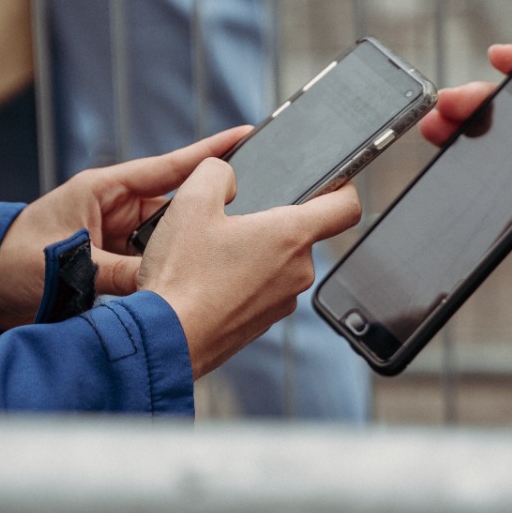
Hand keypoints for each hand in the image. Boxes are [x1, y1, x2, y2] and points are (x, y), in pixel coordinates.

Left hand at [0, 126, 250, 329]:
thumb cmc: (11, 263)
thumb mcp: (68, 265)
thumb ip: (118, 273)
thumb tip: (163, 284)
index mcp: (104, 190)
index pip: (168, 167)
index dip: (209, 153)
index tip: (245, 134)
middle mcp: (115, 209)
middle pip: (176, 209)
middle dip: (203, 219)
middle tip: (238, 227)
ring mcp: (116, 237)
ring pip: (167, 242)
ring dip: (179, 255)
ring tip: (207, 267)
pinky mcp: (112, 264)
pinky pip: (150, 266)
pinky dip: (163, 276)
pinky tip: (180, 288)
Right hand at [136, 159, 360, 379]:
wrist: (165, 339)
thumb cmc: (182, 277)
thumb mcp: (192, 203)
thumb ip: (216, 172)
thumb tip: (225, 174)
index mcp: (291, 236)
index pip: (346, 206)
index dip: (342, 186)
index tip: (330, 181)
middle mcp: (298, 272)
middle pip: (300, 234)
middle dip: (269, 222)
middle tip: (230, 220)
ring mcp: (282, 302)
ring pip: (277, 263)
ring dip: (253, 253)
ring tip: (212, 254)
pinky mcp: (262, 323)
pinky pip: (261, 290)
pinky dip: (242, 281)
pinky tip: (208, 281)